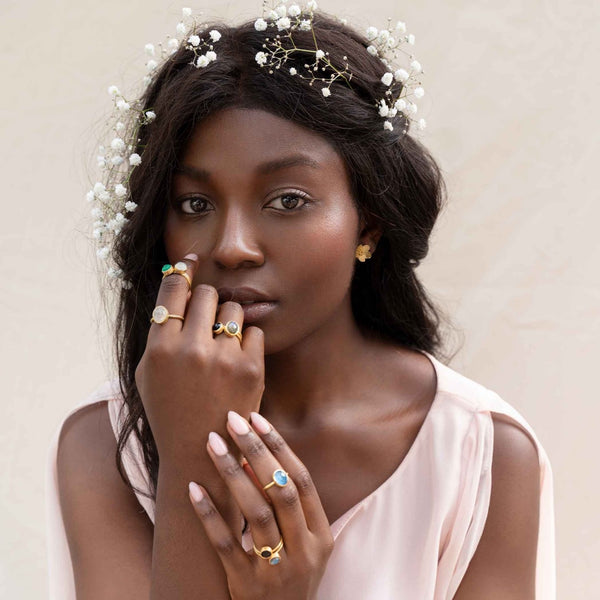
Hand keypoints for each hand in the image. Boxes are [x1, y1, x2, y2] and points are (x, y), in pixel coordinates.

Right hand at [134, 254, 264, 463]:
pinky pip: (253, 331)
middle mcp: (190, 348)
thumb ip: (159, 332)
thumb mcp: (149, 373)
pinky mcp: (250, 368)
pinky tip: (238, 360)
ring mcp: (222, 358)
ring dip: (229, 319)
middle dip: (208, 301)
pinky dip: (247, 341)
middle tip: (207, 317)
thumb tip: (175, 285)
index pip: (173, 290)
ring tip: (223, 345)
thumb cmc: (170, 410)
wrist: (201, 452)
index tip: (192, 260)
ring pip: (233, 308)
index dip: (183, 270)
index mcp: (159, 348)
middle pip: (207, 293)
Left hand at [188, 410, 334, 599]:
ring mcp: (276, 571)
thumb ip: (292, 507)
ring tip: (212, 443)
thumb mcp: (307, 544)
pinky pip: (226, 544)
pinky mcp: (246, 586)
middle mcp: (303, 551)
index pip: (302, 480)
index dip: (280, 447)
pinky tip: (193, 487)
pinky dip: (209, 514)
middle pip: (280, 490)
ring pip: (255, 513)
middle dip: (256, 450)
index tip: (257, 420)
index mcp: (320, 536)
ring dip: (232, 474)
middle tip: (233, 420)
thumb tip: (257, 459)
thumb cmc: (292, 576)